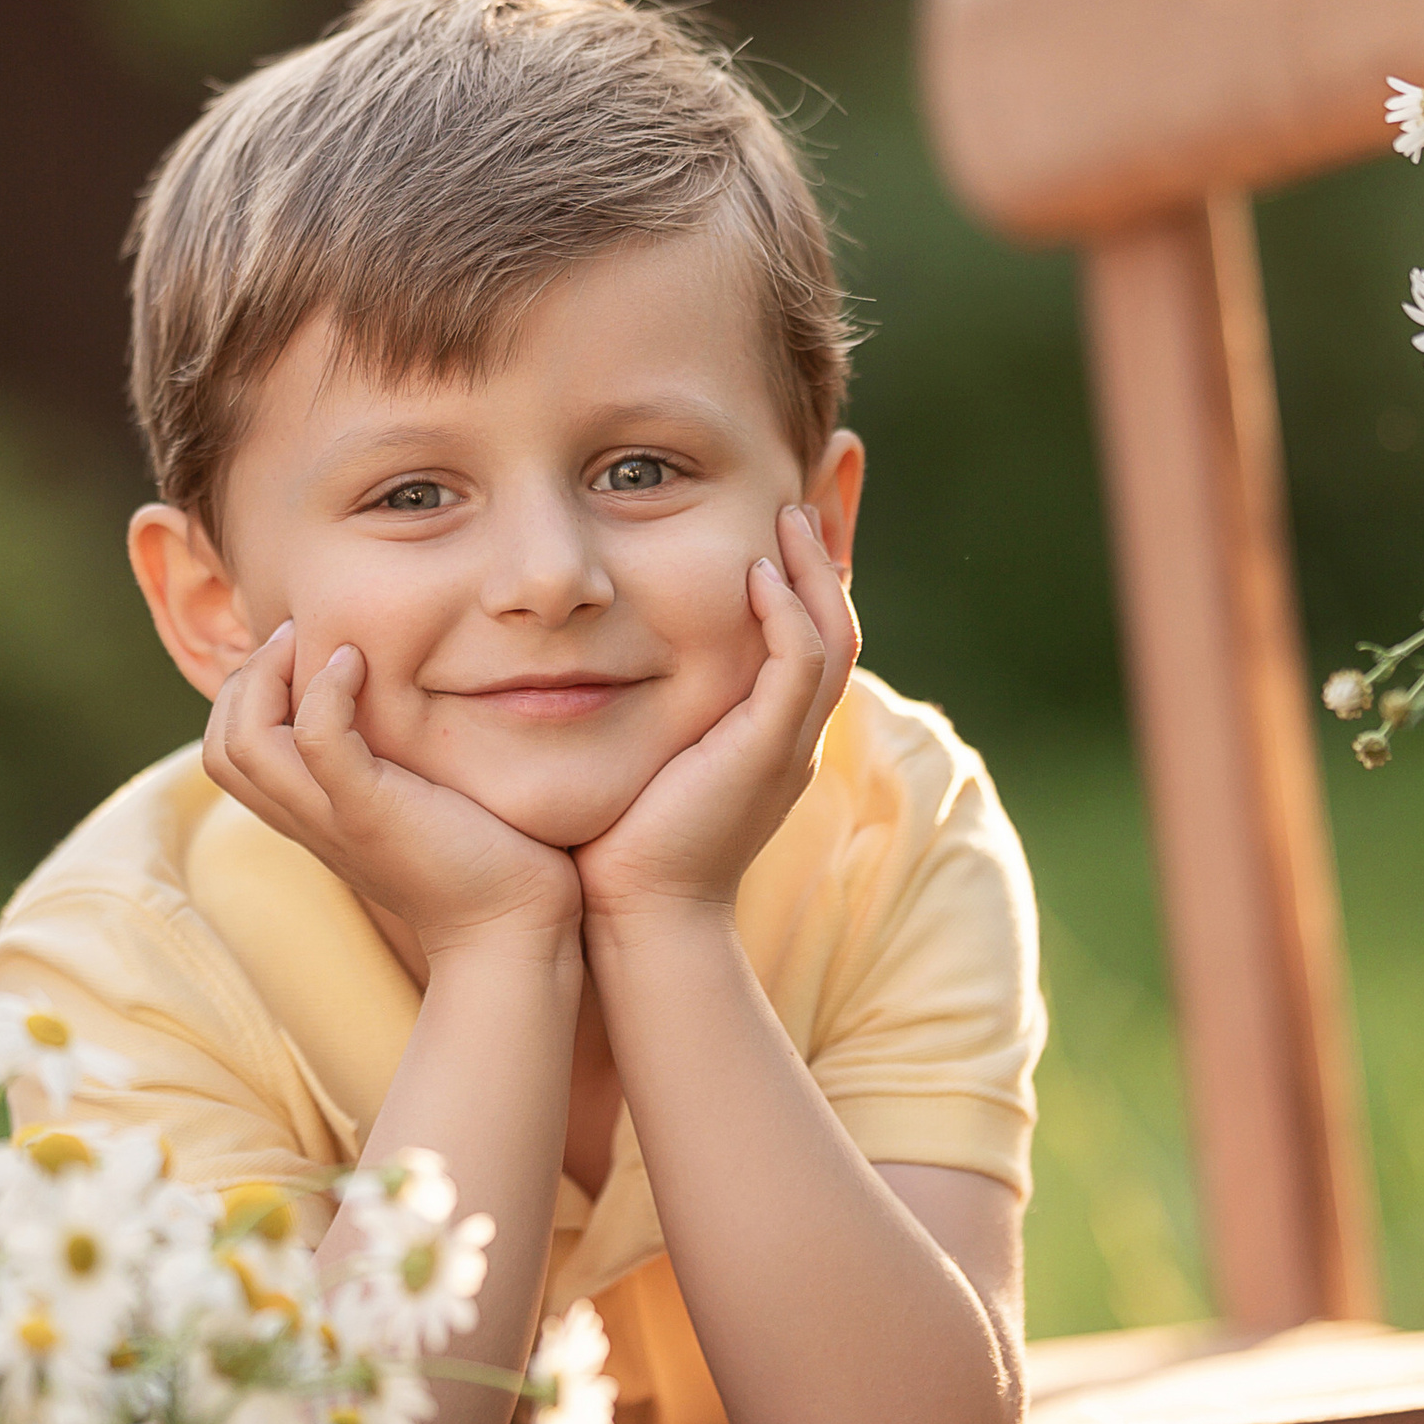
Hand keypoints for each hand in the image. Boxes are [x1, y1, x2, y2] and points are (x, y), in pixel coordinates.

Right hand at [202, 623, 582, 965]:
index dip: (243, 695)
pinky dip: (326, 690)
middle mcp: (307, 820)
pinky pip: (316, 740)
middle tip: (294, 638)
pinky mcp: (369, 814)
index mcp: (309, 817)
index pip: (228, 753)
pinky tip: (360, 664)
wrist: (511, 928)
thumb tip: (395, 709)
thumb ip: (387, 766)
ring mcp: (332, 819)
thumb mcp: (415, 801)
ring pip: (244, 744)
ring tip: (324, 645)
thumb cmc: (478, 857)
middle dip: (245, 678)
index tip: (295, 654)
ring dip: (269, 676)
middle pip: (220, 747)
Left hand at [575, 504, 857, 926]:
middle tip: (797, 504)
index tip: (772, 532)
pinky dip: (786, 614)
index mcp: (768, 740)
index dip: (800, 586)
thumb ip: (636, 712)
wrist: (637, 918)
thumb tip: (584, 666)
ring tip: (789, 517)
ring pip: (833, 637)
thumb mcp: (635, 758)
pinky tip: (756, 574)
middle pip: (838, 629)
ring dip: (812, 572)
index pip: (807, 645)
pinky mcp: (770, 752)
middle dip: (822, 564)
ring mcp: (788, 746)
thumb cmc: (618, 848)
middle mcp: (791, 740)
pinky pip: (800, 665)